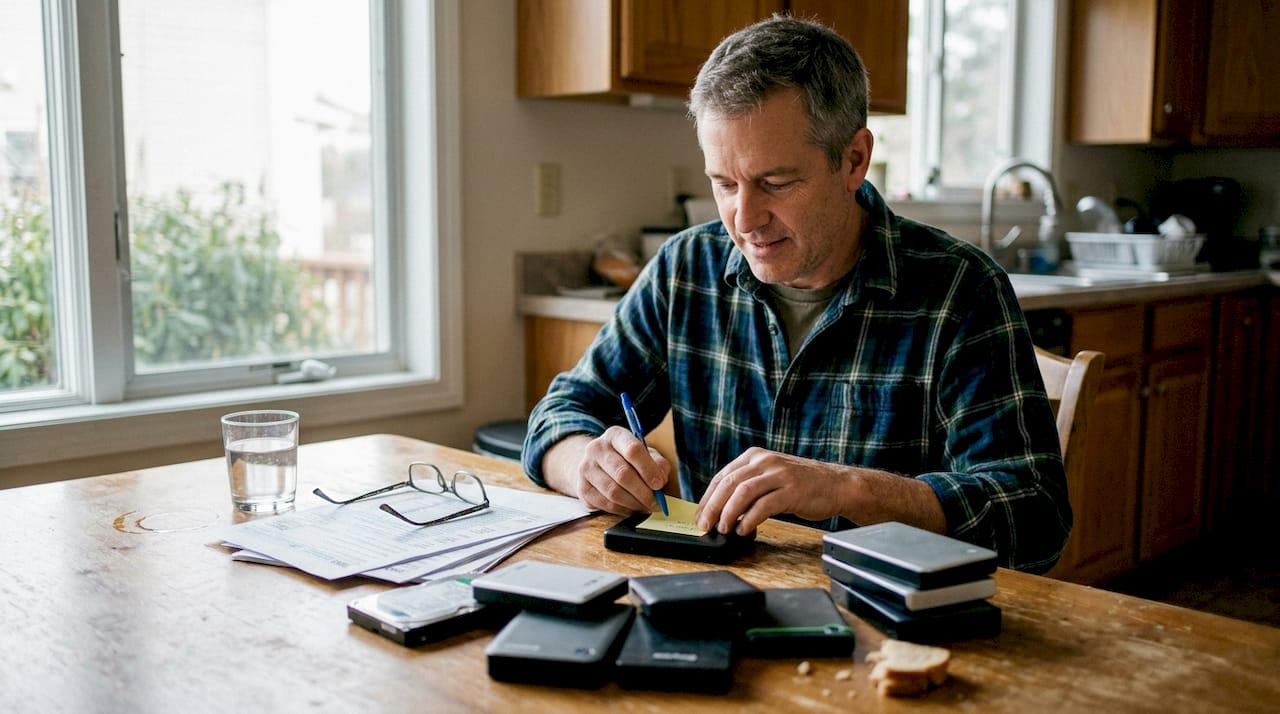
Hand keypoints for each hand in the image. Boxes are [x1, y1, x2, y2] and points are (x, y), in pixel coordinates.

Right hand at [556, 427, 670, 514]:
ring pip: (613, 492)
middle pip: (622, 474)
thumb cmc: (628, 460)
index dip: (648, 470)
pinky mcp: (582, 488)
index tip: (659, 484)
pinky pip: (605, 504)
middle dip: (643, 492)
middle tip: (656, 503)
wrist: (597, 465)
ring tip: (645, 506)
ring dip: (634, 503)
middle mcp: (597, 448)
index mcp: (615, 435)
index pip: (633, 450)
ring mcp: (586, 468)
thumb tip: (660, 480)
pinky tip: (631, 508)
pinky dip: (622, 510)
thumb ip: (658, 464)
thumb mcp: (646, 455)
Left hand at [696, 447, 852, 534]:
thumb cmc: (802, 485)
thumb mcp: (770, 476)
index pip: (722, 476)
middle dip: (712, 507)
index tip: (699, 516)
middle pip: (729, 483)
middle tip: (704, 526)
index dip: (707, 498)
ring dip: (728, 513)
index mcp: (755, 456)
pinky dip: (749, 519)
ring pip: (743, 492)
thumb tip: (720, 509)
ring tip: (723, 529)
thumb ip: (748, 486)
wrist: (836, 484)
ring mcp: (779, 474)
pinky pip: (764, 506)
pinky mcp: (792, 490)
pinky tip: (744, 530)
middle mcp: (765, 461)